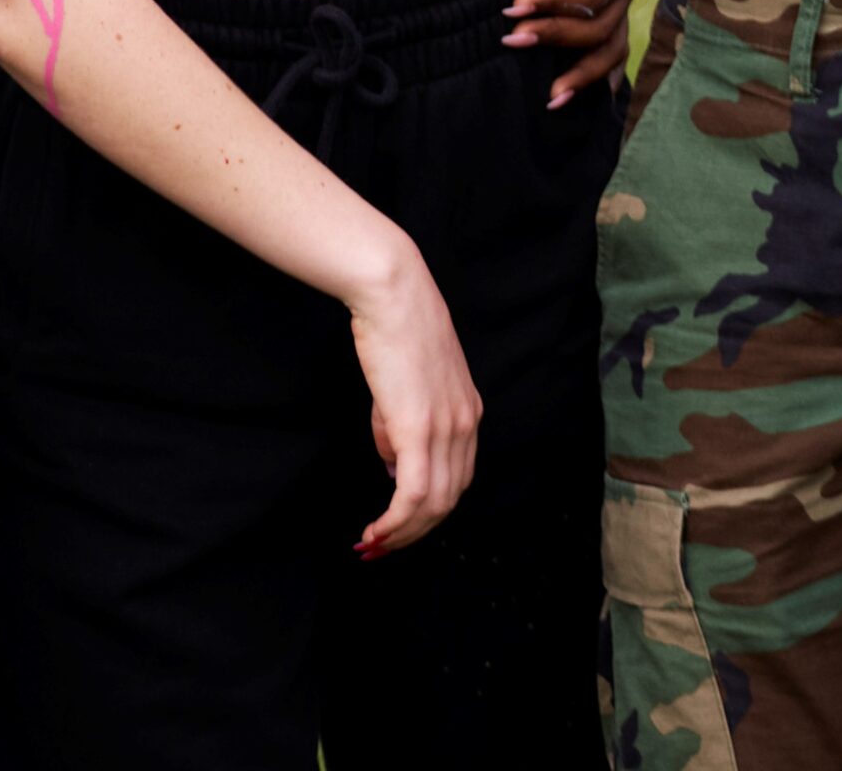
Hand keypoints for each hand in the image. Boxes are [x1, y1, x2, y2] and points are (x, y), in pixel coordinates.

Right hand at [346, 240, 481, 558]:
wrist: (393, 294)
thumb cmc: (395, 329)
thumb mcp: (408, 386)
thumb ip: (403, 431)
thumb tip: (394, 471)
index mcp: (469, 413)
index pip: (457, 479)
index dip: (429, 511)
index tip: (400, 526)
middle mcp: (466, 425)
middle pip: (448, 501)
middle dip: (415, 533)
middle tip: (382, 547)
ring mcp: (447, 429)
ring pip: (432, 506)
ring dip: (402, 534)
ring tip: (373, 544)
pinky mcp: (419, 429)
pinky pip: (412, 495)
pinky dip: (395, 523)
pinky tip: (375, 532)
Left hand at [506, 0, 643, 106]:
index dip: (557, 4)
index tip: (516, 6)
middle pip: (601, 27)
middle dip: (558, 38)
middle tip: (511, 40)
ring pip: (609, 46)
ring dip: (579, 71)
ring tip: (548, 98)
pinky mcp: (605, 0)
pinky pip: (607, 43)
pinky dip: (595, 72)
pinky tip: (579, 99)